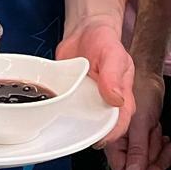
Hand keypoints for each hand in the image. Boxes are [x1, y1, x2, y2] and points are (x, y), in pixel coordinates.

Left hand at [57, 19, 133, 145]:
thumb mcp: (113, 54)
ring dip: (70, 126)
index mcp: (122, 98)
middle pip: (99, 129)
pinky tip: (48, 112)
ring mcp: (86, 102)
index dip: (110, 135)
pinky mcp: (70, 97)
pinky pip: (63, 110)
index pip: (120, 124)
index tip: (98, 138)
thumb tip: (116, 99)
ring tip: (58, 125)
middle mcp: (104, 104)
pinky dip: (56, 112)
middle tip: (74, 135)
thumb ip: (113, 75)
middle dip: (88, 136)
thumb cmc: (104, 42)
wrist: (84, 31)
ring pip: (79, 123)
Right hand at [104, 70, 170, 169]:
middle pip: (137, 165)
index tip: (157, 168)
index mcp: (113, 139)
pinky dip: (157, 141)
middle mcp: (118, 139)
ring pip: (145, 156)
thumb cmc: (141, 88)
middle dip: (153, 155)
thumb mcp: (141, 122)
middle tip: (162, 143)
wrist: (148, 72)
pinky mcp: (137, 131)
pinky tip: (160, 130)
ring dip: (156, 147)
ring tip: (159, 131)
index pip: (123, 169)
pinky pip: (149, 146)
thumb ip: (137, 148)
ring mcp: (128, 136)